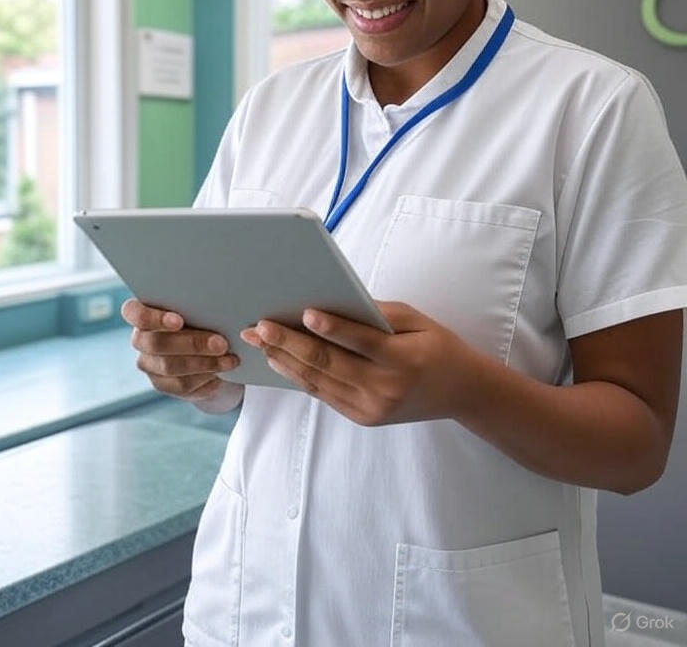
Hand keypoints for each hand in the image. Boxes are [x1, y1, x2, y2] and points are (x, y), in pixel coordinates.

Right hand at [122, 298, 241, 404]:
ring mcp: (149, 364)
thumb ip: (198, 307)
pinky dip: (205, 377)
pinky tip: (222, 370)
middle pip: (155, 343)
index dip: (152, 318)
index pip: (132, 312)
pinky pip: (181, 384)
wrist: (212, 350)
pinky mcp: (162, 384)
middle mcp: (141, 339)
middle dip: (192, 344)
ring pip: (169, 366)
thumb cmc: (205, 318)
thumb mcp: (201, 309)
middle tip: (221, 343)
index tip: (178, 321)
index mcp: (143, 312)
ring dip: (204, 363)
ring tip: (229, 359)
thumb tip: (216, 306)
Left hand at [240, 302, 479, 425]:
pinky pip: (324, 394)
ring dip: (285, 360)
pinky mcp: (363, 417)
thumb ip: (377, 314)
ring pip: (319, 381)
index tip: (304, 313)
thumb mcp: (416, 321)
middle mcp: (385, 387)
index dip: (332, 328)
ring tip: (260, 341)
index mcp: (403, 359)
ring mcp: (372, 407)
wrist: (461, 393)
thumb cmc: (437, 345)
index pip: (361, 341)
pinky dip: (299, 376)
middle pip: (329, 363)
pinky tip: (280, 360)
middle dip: (289, 343)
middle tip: (260, 326)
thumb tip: (334, 303)